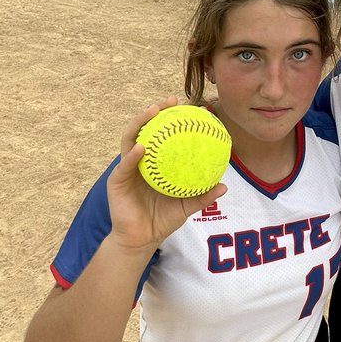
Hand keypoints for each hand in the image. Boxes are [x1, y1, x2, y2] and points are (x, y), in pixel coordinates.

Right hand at [105, 98, 226, 251]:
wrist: (141, 240)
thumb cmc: (161, 220)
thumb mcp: (185, 206)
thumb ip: (202, 196)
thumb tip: (224, 186)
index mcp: (155, 163)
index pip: (164, 135)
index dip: (174, 120)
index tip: (191, 108)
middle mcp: (140, 161)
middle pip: (145, 129)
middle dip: (155, 112)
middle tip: (171, 101)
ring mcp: (127, 168)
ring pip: (130, 139)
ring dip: (140, 123)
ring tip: (153, 112)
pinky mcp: (116, 180)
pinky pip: (124, 165)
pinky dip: (131, 155)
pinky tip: (141, 147)